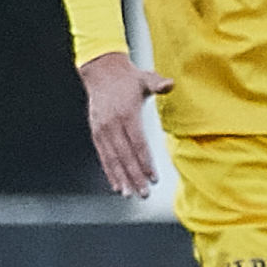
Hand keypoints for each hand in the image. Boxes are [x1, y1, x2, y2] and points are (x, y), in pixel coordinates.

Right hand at [79, 50, 172, 195]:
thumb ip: (158, 83)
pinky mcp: (96, 133)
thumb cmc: (129, 78)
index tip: (154, 177)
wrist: (102, 72)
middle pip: (125, 156)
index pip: (138, 143)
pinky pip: (104, 156)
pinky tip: (117, 185)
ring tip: (130, 194)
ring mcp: (103, 130)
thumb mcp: (145, 78)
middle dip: (135, 176)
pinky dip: (110, 171)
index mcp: (127, 113)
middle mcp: (113, 124)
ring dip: (121, 178)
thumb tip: (169, 84)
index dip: (145, 162)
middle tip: (144, 193)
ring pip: (113, 159)